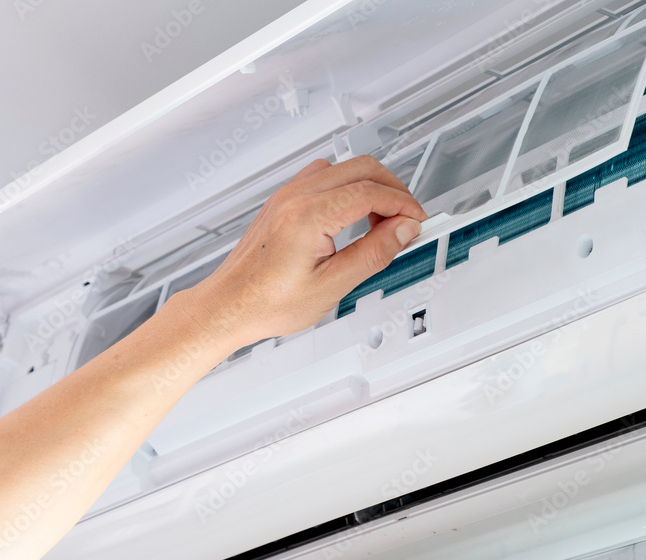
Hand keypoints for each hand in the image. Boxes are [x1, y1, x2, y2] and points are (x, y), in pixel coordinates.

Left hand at [185, 155, 427, 347]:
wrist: (229, 305)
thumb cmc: (266, 302)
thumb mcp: (332, 286)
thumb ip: (373, 254)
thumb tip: (402, 230)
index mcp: (308, 215)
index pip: (371, 191)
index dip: (403, 205)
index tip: (416, 222)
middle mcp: (295, 197)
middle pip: (362, 168)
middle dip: (392, 189)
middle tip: (406, 220)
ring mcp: (286, 195)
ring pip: (343, 168)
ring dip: (370, 186)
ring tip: (381, 221)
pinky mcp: (282, 201)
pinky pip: (324, 177)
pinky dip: (348, 188)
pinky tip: (352, 216)